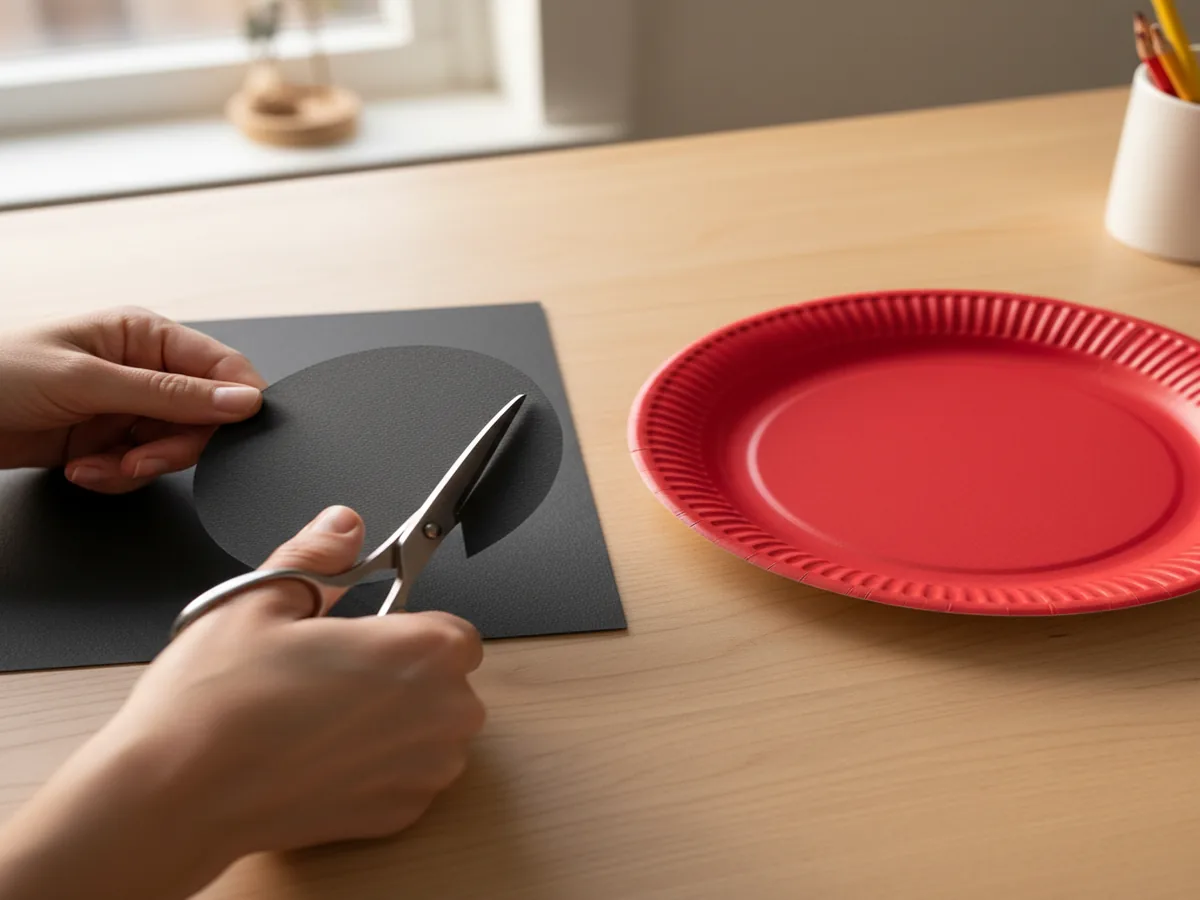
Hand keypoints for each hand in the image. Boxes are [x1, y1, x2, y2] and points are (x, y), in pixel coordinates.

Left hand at [0, 306, 265, 492]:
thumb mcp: (88, 381)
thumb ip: (170, 395)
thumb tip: (242, 400)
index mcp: (144, 335)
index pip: (221, 367)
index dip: (234, 403)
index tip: (229, 433)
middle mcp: (142, 370)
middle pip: (203, 418)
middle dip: (172, 447)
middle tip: (139, 460)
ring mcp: (124, 407)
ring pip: (172, 449)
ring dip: (137, 468)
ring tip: (95, 467)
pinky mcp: (106, 442)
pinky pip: (140, 469)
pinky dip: (115, 478)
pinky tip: (81, 469)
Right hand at [0, 506, 485, 899]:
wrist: (177, 793)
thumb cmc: (218, 701)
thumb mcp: (261, 597)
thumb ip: (318, 554)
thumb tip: (342, 527)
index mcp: (423, 651)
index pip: (454, 632)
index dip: (407, 631)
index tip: (367, 636)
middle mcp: (443, 714)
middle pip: (446, 683)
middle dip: (402, 675)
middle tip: (330, 674)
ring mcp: (425, 772)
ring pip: (430, 731)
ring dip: (394, 722)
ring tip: (319, 715)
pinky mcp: (400, 814)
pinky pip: (407, 776)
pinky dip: (376, 766)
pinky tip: (319, 755)